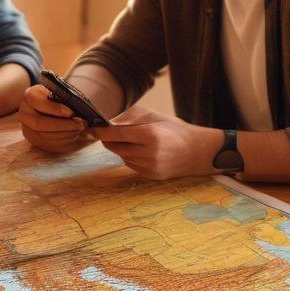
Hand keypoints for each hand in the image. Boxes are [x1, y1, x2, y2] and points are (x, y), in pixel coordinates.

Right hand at [19, 84, 92, 153]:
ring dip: (67, 134)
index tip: (70, 112)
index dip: (55, 109)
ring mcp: (28, 130)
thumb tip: (78, 108)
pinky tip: (75, 134)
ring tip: (81, 128)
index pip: (38, 103)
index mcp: (29, 98)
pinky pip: (50, 144)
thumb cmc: (55, 98)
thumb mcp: (57, 92)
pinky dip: (66, 140)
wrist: (44, 108)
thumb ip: (65, 98)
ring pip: (46, 136)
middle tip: (81, 124)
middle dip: (63, 125)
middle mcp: (25, 115)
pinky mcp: (36, 141)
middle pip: (40, 124)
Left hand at [91, 108, 221, 179]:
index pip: (115, 133)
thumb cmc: (173, 128)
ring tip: (133, 140)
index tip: (91, 127)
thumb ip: (129, 117)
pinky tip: (141, 150)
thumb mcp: (153, 115)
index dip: (100, 131)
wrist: (198, 150)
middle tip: (110, 131)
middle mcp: (149, 153)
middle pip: (114, 147)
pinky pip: (130, 164)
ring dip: (120, 148)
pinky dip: (130, 156)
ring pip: (121, 156)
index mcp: (150, 134)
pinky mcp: (151, 175)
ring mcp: (150, 167)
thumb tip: (106, 122)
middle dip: (109, 139)